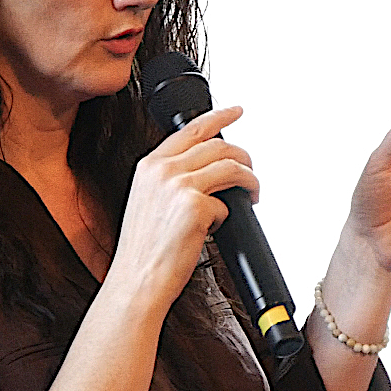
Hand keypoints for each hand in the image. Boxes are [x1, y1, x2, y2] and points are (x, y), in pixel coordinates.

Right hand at [109, 105, 257, 315]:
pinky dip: (230, 214)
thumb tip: (207, 173)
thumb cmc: (144, 250)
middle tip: (252, 170)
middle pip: (219, 144)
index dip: (219, 116)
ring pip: (231, 166)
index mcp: (149, 165)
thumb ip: (170, 180)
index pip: (191, 128)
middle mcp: (163, 170)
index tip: (236, 110)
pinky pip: (229, 202)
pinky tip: (218, 227)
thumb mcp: (147, 202)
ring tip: (252, 195)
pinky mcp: (196, 206)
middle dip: (244, 155)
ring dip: (250, 180)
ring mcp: (179, 186)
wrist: (138, 280)